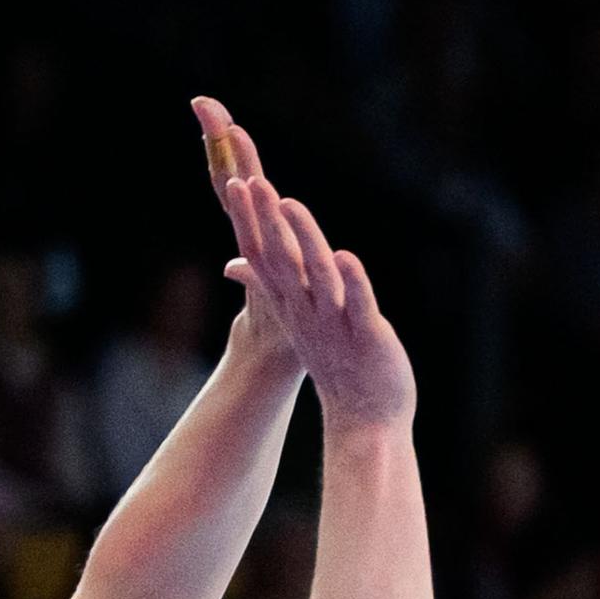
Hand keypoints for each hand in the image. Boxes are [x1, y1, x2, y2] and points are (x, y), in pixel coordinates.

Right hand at [205, 109, 416, 428]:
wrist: (366, 416)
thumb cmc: (335, 360)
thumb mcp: (295, 318)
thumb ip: (267, 285)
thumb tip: (231, 266)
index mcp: (291, 303)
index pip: (263, 255)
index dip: (250, 220)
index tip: (237, 184)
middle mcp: (306, 310)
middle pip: (280, 260)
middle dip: (266, 221)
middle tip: (252, 182)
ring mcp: (335, 323)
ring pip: (316, 276)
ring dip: (303, 240)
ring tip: (289, 203)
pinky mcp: (368, 337)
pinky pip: (358, 306)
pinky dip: (353, 283)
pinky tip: (347, 257)